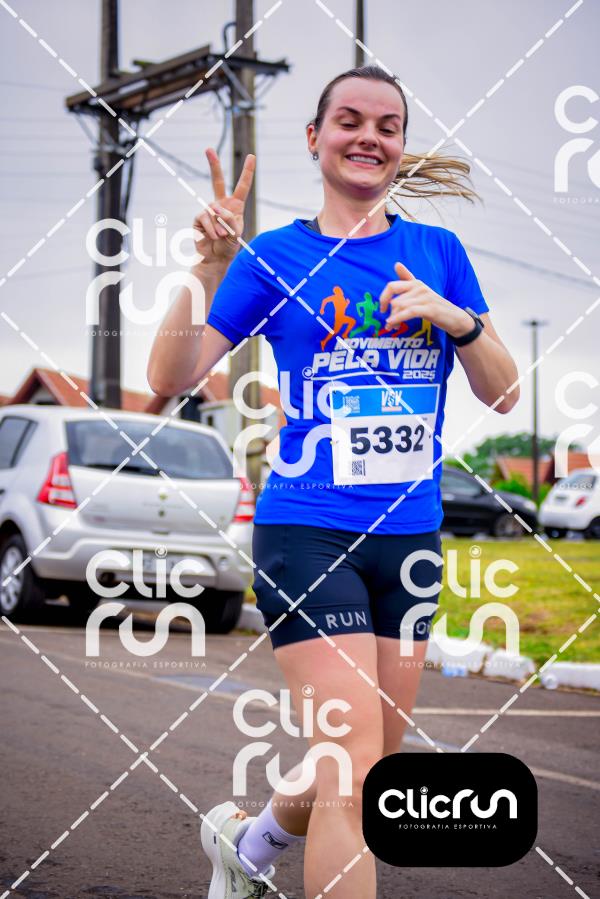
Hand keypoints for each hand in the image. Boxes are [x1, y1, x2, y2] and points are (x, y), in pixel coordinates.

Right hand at [192, 148, 255, 265]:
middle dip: (213, 165)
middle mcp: (221, 205)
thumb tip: (216, 208)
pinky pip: (205, 217)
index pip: (243, 186)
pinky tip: (213, 237)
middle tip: (208, 149)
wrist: (215, 259)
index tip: (251, 156)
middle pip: (217, 181)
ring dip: (220, 225)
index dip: (247, 172)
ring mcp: (209, 210)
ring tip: (222, 237)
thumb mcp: (237, 233)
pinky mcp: (199, 218)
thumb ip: (230, 219)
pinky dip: (211, 228)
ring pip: (214, 209)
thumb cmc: (229, 246)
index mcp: (235, 206)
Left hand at [379, 262, 472, 337]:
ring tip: (392, 327)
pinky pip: (409, 312)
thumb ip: (407, 280)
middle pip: (394, 300)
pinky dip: (398, 318)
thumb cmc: (434, 306)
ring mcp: (425, 297)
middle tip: (389, 324)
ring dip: (394, 319)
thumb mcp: (420, 293)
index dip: (383, 297)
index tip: (382, 308)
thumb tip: (396, 264)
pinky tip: (393, 324)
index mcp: (415, 283)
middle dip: (390, 314)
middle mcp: (419, 287)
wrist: (454, 317)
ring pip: (400, 307)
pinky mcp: (430, 308)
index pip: (392, 286)